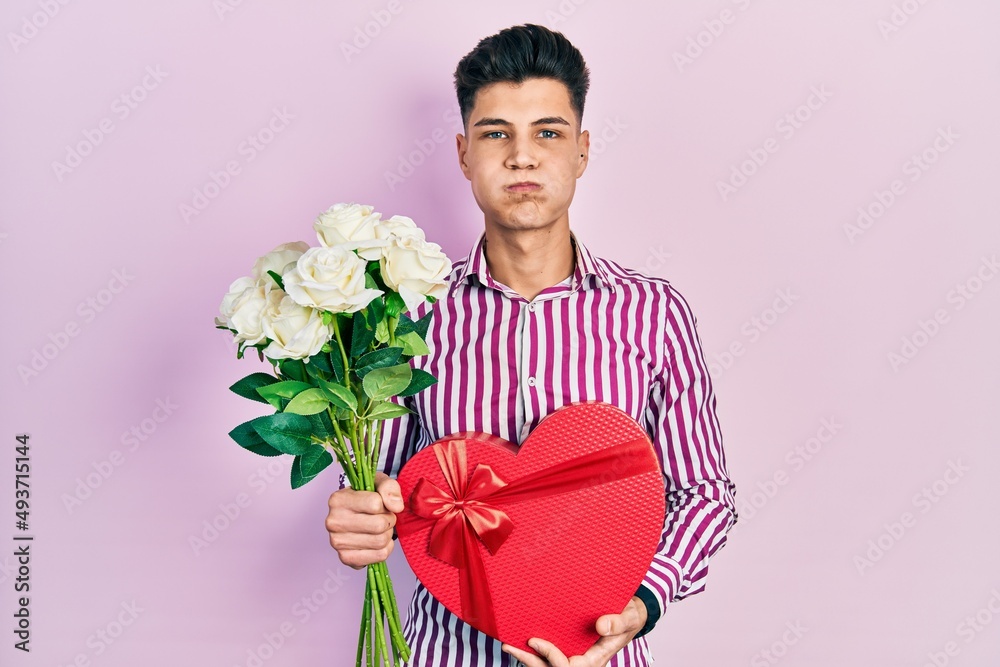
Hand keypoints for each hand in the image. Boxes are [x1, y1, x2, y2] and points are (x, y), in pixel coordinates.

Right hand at [326, 471, 403, 568]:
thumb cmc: (367, 498)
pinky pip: (379, 556)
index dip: (385, 504)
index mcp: (338, 500)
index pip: (375, 504)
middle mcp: (333, 521)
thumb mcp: (378, 483)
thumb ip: (389, 488)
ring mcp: (337, 542)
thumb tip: (396, 506)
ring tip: (380, 528)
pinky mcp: (346, 558)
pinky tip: (377, 541)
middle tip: (384, 517)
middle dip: (389, 520)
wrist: (356, 516)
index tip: (381, 504)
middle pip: (379, 525)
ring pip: (380, 541)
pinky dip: (385, 549)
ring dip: (388, 534)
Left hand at [501, 595, 647, 665]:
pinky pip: (549, 655)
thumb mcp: (629, 617)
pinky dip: (534, 651)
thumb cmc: (630, 615)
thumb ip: (617, 622)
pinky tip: (519, 640)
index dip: (551, 657)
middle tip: (509, 646)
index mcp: (595, 658)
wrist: (631, 610)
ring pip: (548, 665)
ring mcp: (575, 654)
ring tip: (508, 645)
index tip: (535, 640)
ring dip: (528, 659)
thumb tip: (600, 625)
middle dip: (530, 661)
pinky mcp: (570, 646)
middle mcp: (582, 659)